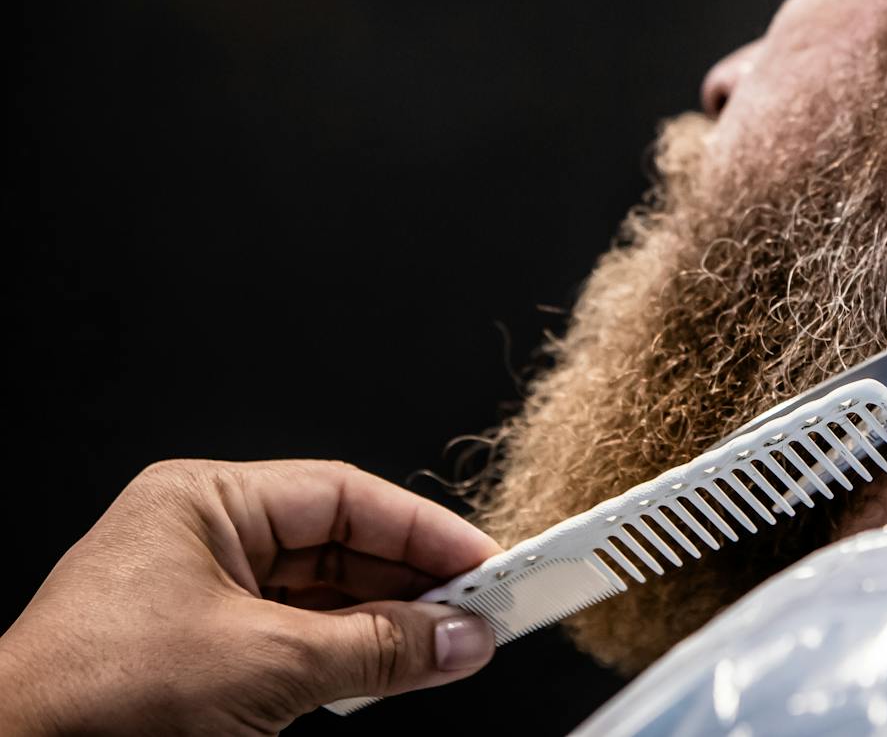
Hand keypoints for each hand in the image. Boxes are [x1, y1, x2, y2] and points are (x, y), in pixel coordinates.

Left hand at [0, 459, 499, 735]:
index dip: (423, 530)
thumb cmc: (88, 705)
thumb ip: (377, 649)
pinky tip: (389, 675)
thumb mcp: (265, 668)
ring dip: (382, 629)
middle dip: (410, 586)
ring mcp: (191, 603)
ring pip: (318, 600)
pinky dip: (344, 661)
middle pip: (337, 547)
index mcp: (200, 502)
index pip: (343, 496)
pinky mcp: (192, 661)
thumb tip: (457, 637)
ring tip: (446, 649)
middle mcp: (196, 541)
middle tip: (478, 613)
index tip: (484, 562)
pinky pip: (290, 643)